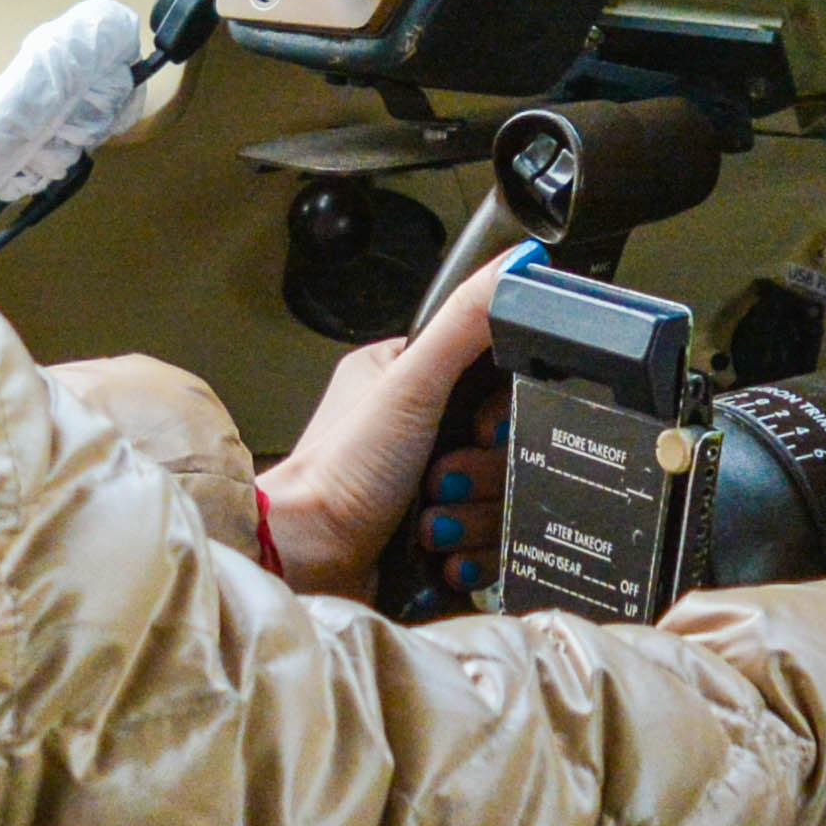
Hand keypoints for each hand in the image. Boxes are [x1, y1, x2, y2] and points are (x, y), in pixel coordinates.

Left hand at [251, 259, 502, 589]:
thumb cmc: (337, 473)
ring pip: (500, 497)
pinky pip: (488, 544)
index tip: (485, 427)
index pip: (495, 377)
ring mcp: (426, 485)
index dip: (503, 409)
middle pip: (504, 446)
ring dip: (471, 517)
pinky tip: (440, 552)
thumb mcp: (410, 384)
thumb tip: (518, 263)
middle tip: (442, 477)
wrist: (307, 562)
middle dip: (482, 472)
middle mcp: (416, 429)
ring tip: (429, 521)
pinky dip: (469, 554)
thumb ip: (466, 320)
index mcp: (406, 377)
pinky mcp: (435, 536)